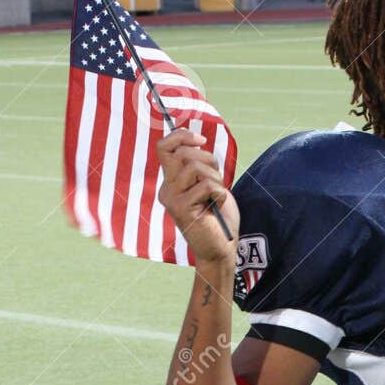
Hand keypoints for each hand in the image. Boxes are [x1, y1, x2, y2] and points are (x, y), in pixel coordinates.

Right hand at [156, 128, 238, 270]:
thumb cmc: (217, 215)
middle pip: (183, 153)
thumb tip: (197, 138)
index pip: (163, 146)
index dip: (182, 136)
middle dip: (208, 160)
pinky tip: (217, 205)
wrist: (221, 248)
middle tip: (217, 180)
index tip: (201, 140)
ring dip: (215, 178)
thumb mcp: (208, 182)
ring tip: (216, 196)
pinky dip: (220, 193)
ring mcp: (171, 199)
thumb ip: (198, 164)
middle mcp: (166, 189)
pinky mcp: (181, 209)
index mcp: (171, 181)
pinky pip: (205, 185)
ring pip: (194, 167)